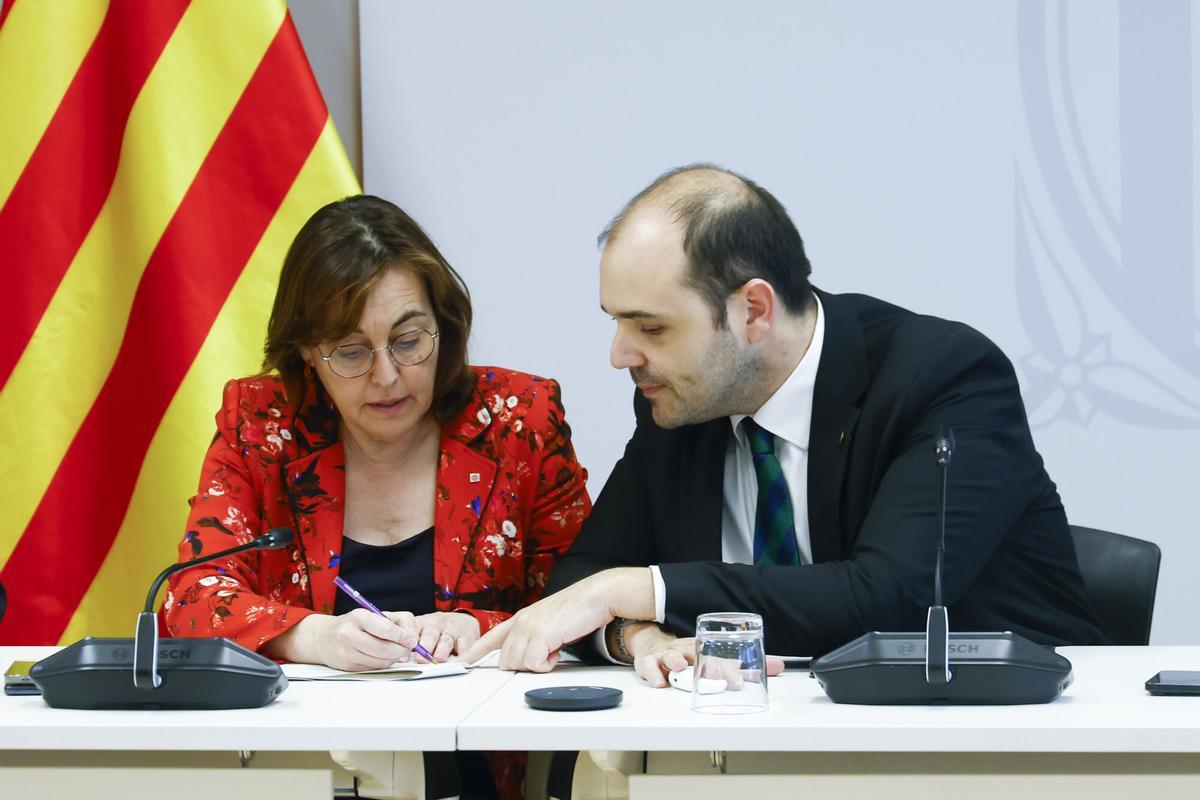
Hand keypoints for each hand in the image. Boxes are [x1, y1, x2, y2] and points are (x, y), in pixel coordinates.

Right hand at [268, 609, 419, 671]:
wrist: (323, 638)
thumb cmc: (355, 624)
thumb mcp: (373, 614)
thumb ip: (397, 622)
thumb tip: (412, 639)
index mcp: (358, 617)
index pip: (386, 630)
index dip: (403, 637)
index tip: (412, 640)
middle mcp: (349, 635)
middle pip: (384, 649)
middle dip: (402, 650)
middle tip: (408, 648)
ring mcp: (346, 653)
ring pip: (380, 662)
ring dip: (393, 658)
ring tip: (395, 650)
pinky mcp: (347, 667)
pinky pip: (373, 668)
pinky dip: (382, 664)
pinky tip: (381, 656)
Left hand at [405, 611, 480, 662]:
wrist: (462, 620)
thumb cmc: (437, 630)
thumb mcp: (422, 630)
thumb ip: (411, 644)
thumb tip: (397, 660)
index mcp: (423, 623)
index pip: (413, 632)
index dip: (408, 645)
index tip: (402, 658)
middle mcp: (437, 625)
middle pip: (430, 634)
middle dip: (425, 647)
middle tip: (421, 660)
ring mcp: (452, 630)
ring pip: (446, 640)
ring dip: (442, 651)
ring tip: (438, 660)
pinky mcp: (466, 636)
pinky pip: (465, 644)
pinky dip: (463, 652)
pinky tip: (460, 659)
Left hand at [462, 568, 653, 670]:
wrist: (595, 596)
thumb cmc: (579, 609)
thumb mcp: (550, 621)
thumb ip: (537, 635)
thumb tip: (535, 654)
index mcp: (522, 618)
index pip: (493, 636)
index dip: (477, 650)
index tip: (466, 660)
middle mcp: (521, 622)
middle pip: (506, 660)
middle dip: (523, 665)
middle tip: (545, 656)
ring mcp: (528, 628)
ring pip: (517, 664)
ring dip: (537, 665)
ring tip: (554, 650)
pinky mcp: (540, 635)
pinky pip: (534, 665)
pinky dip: (546, 665)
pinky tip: (557, 652)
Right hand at [623, 625, 786, 688]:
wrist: (651, 643)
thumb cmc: (688, 654)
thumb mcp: (714, 658)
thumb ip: (744, 666)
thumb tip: (778, 666)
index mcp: (704, 649)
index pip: (720, 657)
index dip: (731, 668)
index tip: (741, 682)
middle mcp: (686, 650)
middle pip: (698, 654)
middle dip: (707, 665)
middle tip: (718, 675)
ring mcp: (666, 655)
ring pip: (671, 656)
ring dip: (676, 661)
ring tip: (680, 669)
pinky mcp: (648, 662)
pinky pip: (648, 666)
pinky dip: (652, 674)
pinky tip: (659, 683)